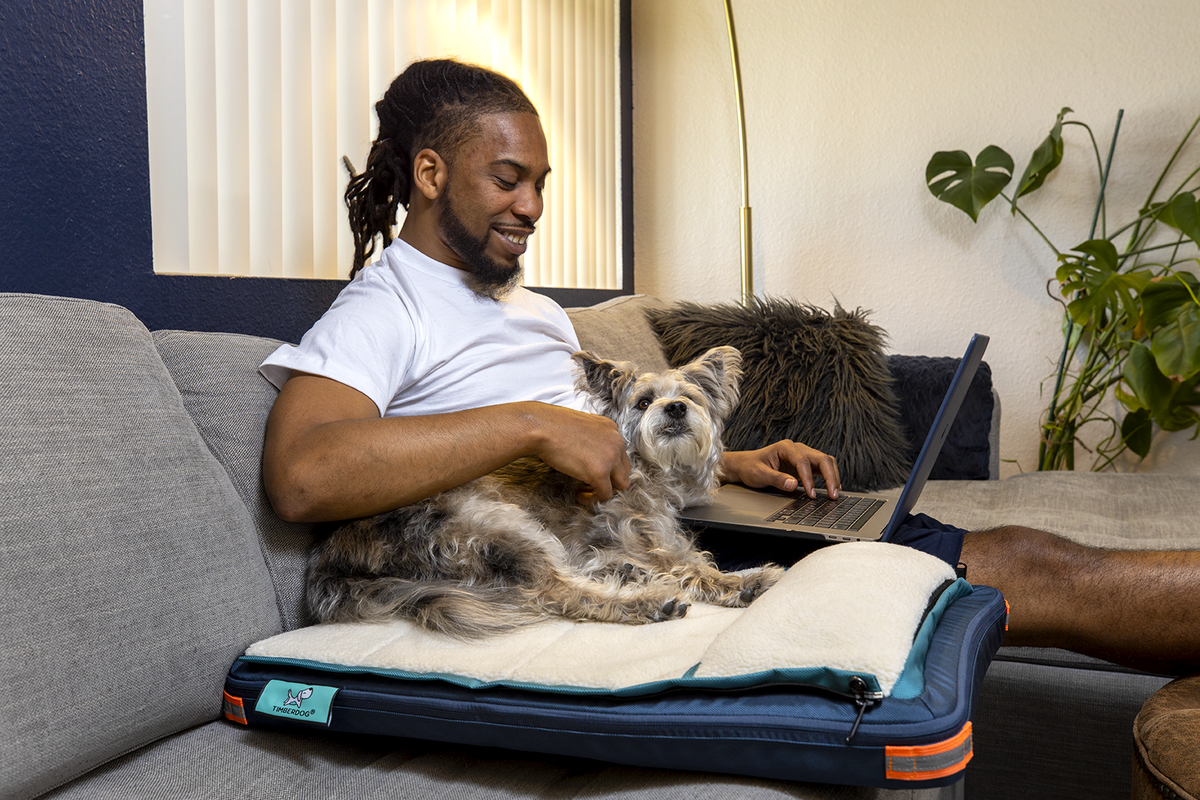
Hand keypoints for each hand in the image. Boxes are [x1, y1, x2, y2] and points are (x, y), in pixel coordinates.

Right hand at [525, 404, 631, 502]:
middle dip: (611, 480)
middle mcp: (616, 442)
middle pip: (625, 470)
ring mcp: (610, 458)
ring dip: (606, 491)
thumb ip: (592, 439)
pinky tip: (580, 495)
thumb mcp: (581, 426)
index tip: (592, 471)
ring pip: (621, 485)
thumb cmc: (552, 425)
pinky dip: (593, 499)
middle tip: (591, 484)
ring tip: (587, 491)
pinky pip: (605, 494)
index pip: (620, 454)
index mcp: (611, 429)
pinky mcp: (600, 472)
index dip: (608, 467)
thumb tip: (590, 455)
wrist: (541, 427)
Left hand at [719, 440, 840, 498]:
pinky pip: (822, 468)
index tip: (811, 494)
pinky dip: (829, 477)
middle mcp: (797, 449)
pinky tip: (832, 489)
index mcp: (786, 447)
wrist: (746, 465)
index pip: (803, 461)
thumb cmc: (751, 467)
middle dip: (830, 476)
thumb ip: (776, 478)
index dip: (809, 478)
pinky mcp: (805, 464)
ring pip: (826, 462)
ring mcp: (803, 455)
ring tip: (835, 494)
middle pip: (822, 459)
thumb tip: (793, 485)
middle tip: (833, 494)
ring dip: (833, 477)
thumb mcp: (759, 474)